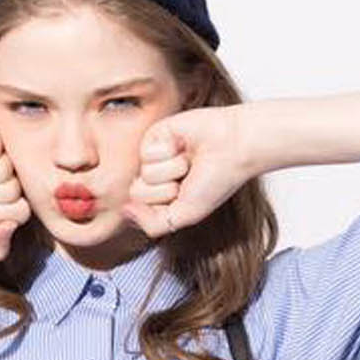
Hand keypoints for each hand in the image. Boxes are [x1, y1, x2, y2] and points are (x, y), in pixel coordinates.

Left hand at [120, 105, 254, 238]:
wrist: (233, 149)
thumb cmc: (216, 181)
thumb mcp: (185, 215)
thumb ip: (152, 224)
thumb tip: (126, 210)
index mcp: (161, 197)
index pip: (139, 210)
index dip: (163, 206)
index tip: (186, 196)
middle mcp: (155, 178)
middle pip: (137, 193)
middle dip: (165, 189)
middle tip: (188, 178)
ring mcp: (153, 157)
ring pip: (144, 173)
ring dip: (172, 170)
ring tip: (189, 161)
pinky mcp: (154, 136)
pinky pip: (146, 153)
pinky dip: (168, 153)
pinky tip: (183, 145)